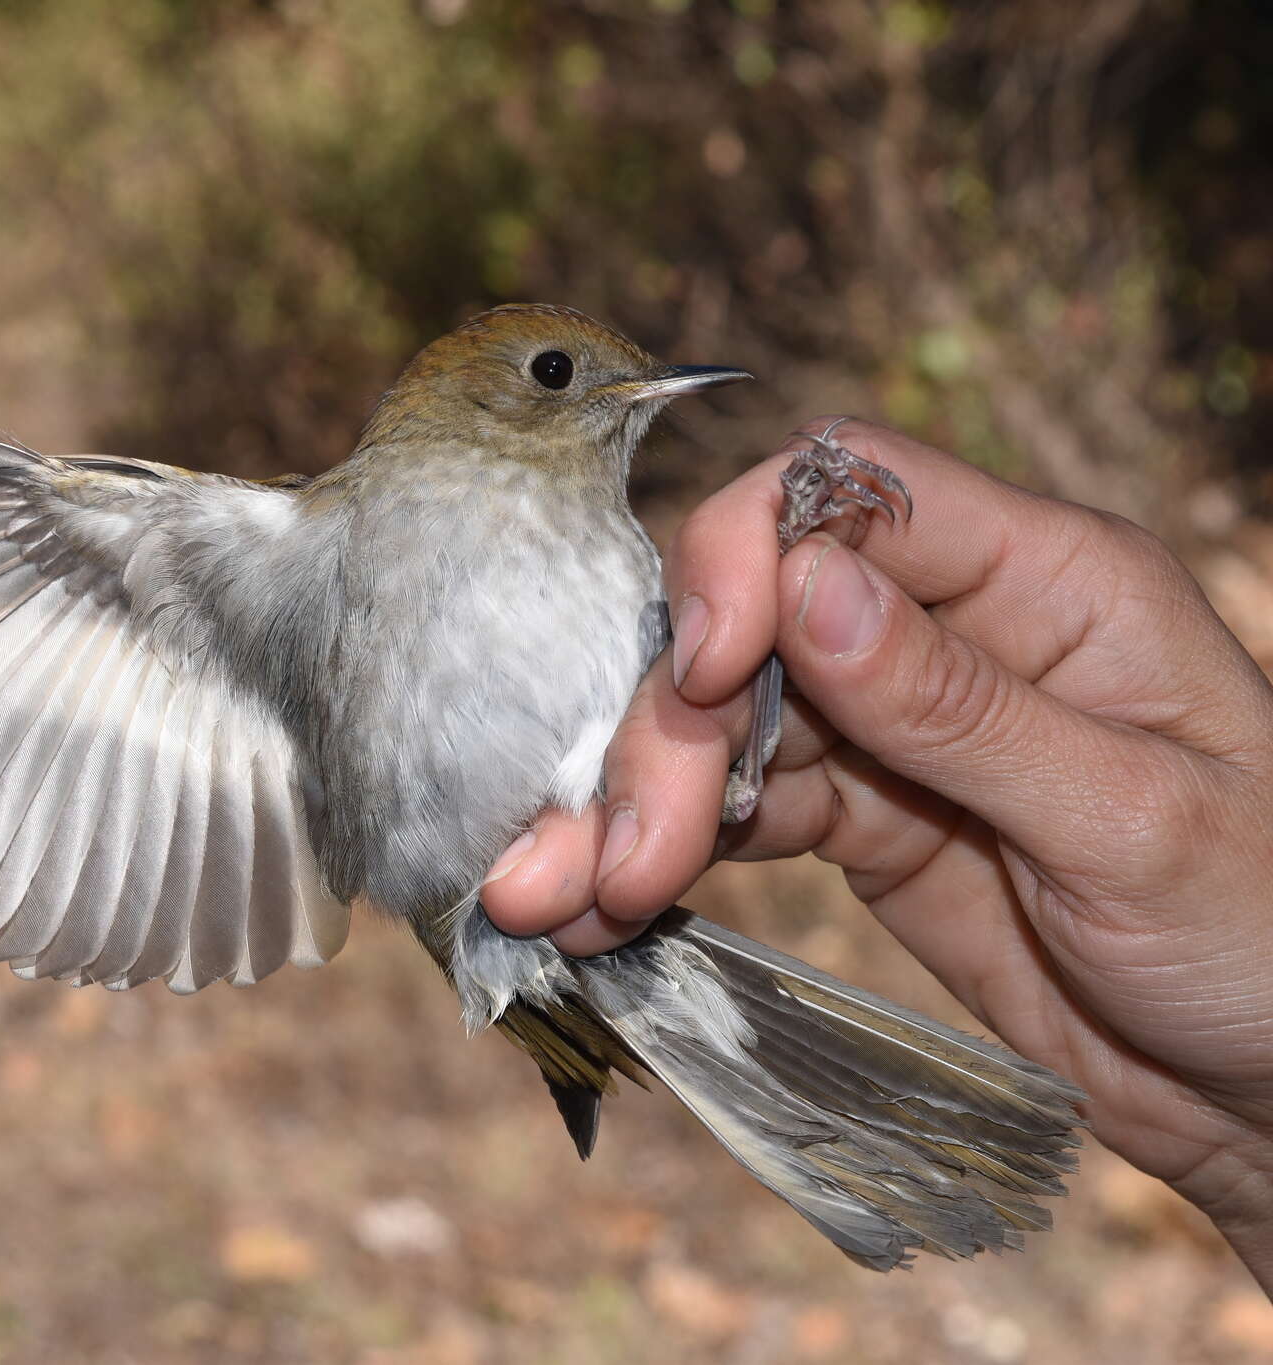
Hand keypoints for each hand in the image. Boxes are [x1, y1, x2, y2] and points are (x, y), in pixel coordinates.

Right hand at [482, 418, 1272, 1280]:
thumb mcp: (1134, 823)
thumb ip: (964, 707)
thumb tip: (807, 588)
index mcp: (1048, 581)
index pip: (853, 488)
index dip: (749, 553)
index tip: (702, 672)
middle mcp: (955, 632)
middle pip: (757, 620)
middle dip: (670, 728)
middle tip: (623, 852)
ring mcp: (901, 729)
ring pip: (726, 722)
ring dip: (635, 803)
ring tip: (560, 902)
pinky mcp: (867, 821)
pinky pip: (740, 812)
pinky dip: (664, 855)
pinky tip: (600, 910)